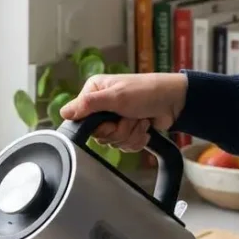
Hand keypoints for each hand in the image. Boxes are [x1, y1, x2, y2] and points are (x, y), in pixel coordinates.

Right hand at [59, 73, 187, 151]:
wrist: (174, 102)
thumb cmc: (147, 92)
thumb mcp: (116, 96)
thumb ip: (88, 104)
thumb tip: (64, 113)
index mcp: (94, 93)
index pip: (82, 120)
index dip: (98, 126)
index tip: (110, 120)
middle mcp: (102, 106)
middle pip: (99, 134)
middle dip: (119, 130)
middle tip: (130, 118)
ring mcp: (115, 119)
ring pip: (113, 142)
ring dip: (130, 134)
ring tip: (140, 121)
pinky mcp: (127, 130)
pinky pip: (124, 146)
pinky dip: (137, 140)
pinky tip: (144, 128)